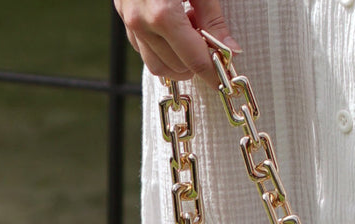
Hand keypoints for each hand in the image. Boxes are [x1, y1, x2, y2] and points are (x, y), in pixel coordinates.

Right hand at [114, 0, 240, 88]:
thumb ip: (213, 19)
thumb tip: (229, 49)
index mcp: (163, 14)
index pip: (195, 61)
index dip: (214, 73)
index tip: (225, 78)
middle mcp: (142, 22)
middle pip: (177, 68)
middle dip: (196, 64)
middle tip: (210, 46)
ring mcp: (129, 22)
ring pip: (158, 65)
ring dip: (178, 60)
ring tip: (191, 35)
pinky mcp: (124, 20)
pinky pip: (144, 49)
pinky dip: (163, 49)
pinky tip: (175, 30)